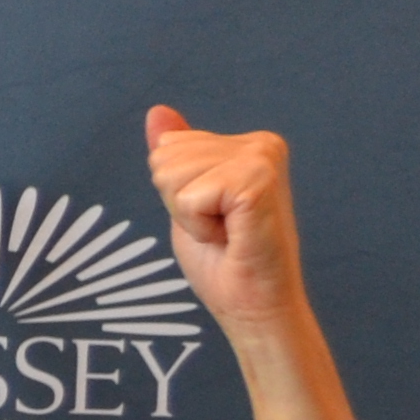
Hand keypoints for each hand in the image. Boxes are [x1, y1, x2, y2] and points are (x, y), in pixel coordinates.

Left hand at [145, 105, 311, 339]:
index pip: (168, 148)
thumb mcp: (187, 200)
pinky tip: (230, 237)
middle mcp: (261, 142)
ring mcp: (263, 158)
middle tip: (220, 229)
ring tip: (226, 233)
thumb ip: (177, 156)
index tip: (215, 218)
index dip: (175, 194)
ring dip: (189, 217)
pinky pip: (188, 197)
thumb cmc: (224, 263)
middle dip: (179, 202)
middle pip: (165, 157)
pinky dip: (198, 226)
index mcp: (247, 143)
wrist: (254, 307)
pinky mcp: (257, 180)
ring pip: (171, 175)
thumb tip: (157, 112)